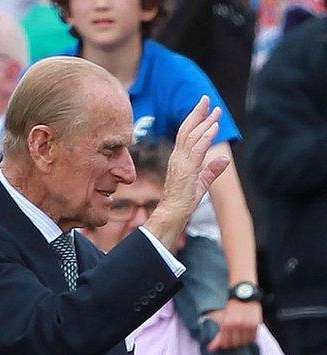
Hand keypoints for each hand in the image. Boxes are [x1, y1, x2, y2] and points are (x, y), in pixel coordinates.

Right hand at [146, 96, 230, 248]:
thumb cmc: (183, 201)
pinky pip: (197, 149)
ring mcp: (181, 162)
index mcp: (179, 159)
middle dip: (197, 114)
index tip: (206, 108)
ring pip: (192, 136)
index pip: (186, 134)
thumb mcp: (201, 183)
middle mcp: (178, 157)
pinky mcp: (186, 169)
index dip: (195, 120)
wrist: (172, 213)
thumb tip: (225, 158)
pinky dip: (205, 137)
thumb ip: (212, 170)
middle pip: (186, 130)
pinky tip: (213, 127)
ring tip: (215, 110)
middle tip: (206, 99)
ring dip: (205, 122)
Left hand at [206, 300, 261, 351]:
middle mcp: (237, 325)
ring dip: (242, 343)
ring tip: (239, 340)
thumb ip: (222, 330)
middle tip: (232, 343)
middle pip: (234, 343)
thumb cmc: (232, 305)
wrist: (243, 292)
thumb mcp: (224, 316)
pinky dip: (250, 339)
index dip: (223, 345)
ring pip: (244, 342)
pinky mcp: (256, 324)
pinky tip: (247, 337)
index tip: (223, 346)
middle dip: (232, 345)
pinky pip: (253, 338)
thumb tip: (212, 347)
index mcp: (226, 323)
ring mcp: (247, 325)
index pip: (224, 342)